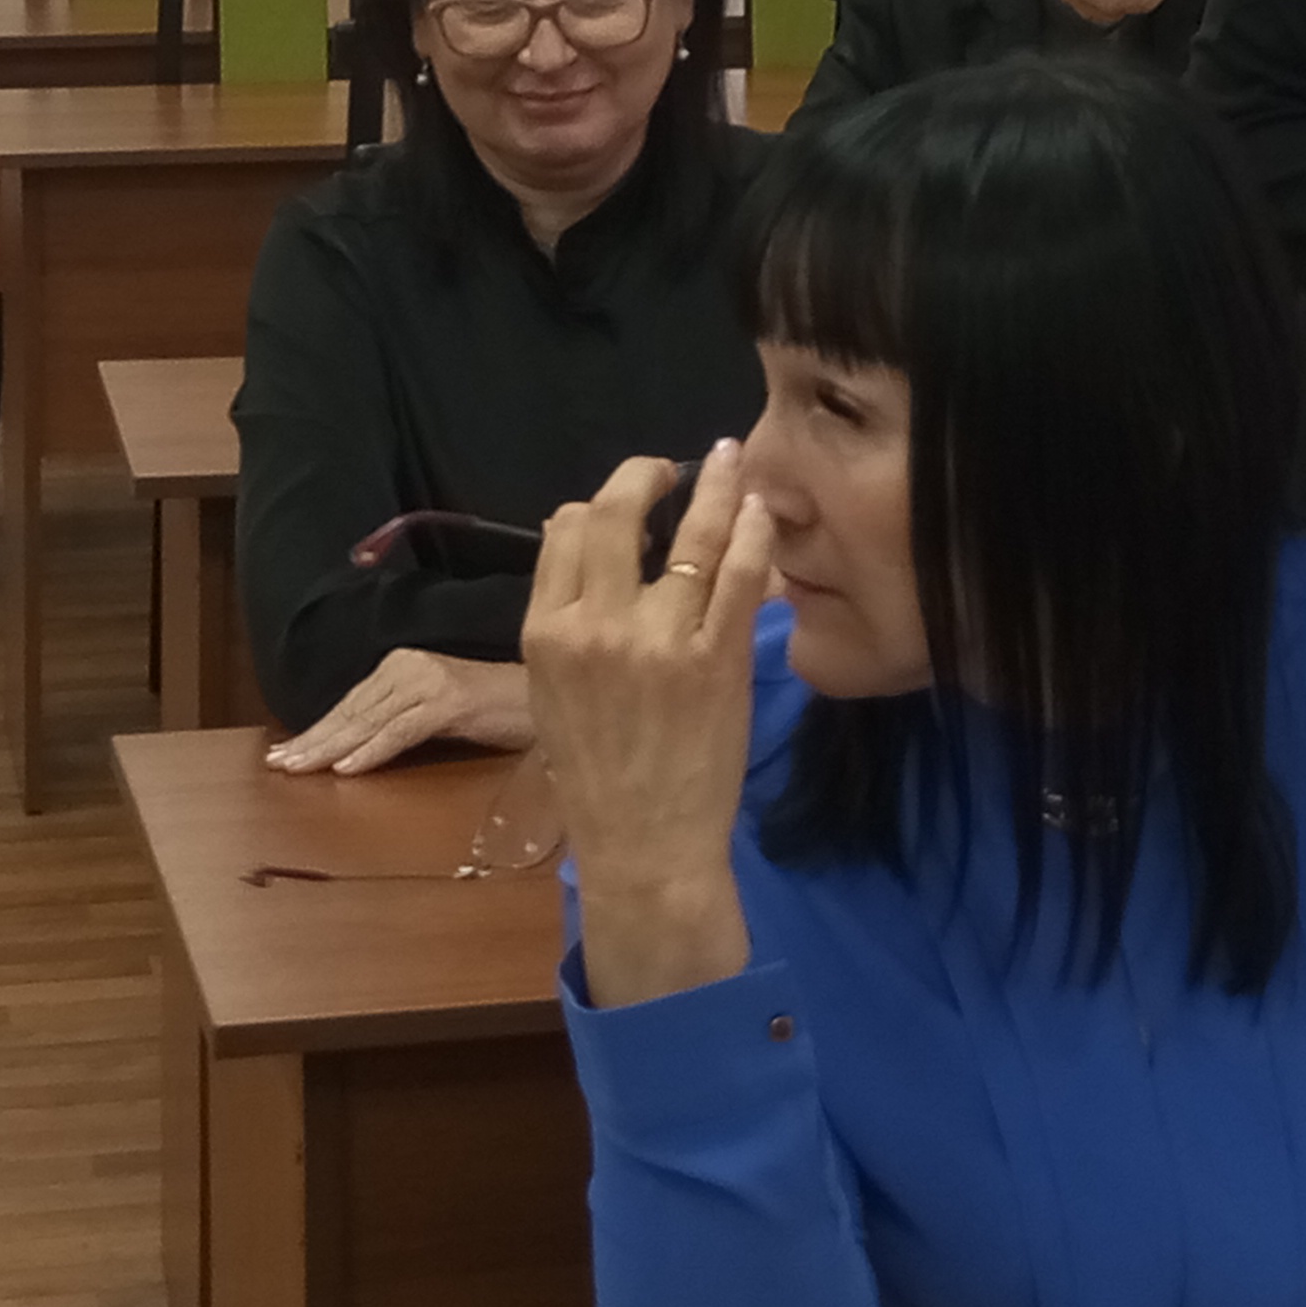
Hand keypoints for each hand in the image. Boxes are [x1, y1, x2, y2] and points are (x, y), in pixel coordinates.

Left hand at [264, 647, 533, 775]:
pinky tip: (347, 768)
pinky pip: (401, 730)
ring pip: (369, 720)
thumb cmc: (498, 713)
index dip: (316, 731)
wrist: (549, 700)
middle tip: (278, 765)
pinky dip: (372, 750)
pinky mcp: (450, 700)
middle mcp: (411, 667)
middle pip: (352, 711)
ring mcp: (430, 681)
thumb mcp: (439, 718)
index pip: (350, 705)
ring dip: (331, 747)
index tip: (282, 756)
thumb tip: (354, 753)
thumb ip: (402, 724)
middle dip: (313, 741)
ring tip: (300, 768)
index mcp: (405, 668)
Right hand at [520, 445, 779, 1008]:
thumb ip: (565, 624)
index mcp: (546, 634)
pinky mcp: (717, 658)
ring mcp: (660, 640)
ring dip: (714, 487)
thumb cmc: (598, 776)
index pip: (563, 531)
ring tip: (729, 461)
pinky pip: (740, 575)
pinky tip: (759, 513)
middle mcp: (595, 627)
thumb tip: (578, 552)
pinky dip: (752, 533)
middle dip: (644, 474)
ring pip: (689, 535)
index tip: (625, 501)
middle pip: (615, 514)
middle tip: (671, 467)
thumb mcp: (552, 693)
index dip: (595, 504)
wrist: (644, 845)